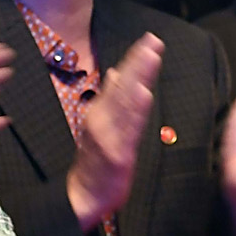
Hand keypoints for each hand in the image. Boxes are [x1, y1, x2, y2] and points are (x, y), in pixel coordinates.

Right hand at [67, 34, 163, 230]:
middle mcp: (102, 118)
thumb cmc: (95, 162)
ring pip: (125, 101)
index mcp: (101, 111)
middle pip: (123, 85)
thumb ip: (111, 99)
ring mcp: (108, 135)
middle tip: (153, 40)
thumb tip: (115, 72)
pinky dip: (136, 109)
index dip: (134, 59)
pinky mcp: (116, 153)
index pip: (120, 80)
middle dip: (138, 61)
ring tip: (150, 57)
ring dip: (138, 77)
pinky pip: (128, 128)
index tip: (149, 40)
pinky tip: (145, 94)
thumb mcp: (100, 124)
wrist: (82, 196)